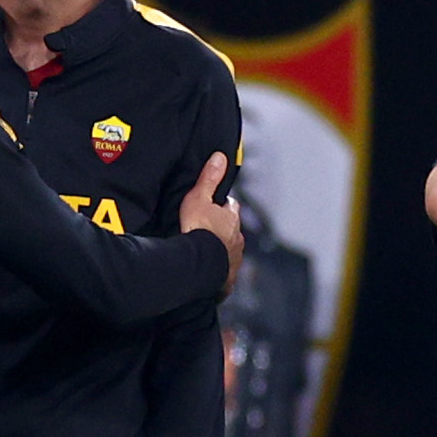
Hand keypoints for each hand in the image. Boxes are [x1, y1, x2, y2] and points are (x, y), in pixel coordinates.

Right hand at [179, 153, 243, 293]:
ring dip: (220, 251)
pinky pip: (223, 274)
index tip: (215, 204)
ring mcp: (234, 260)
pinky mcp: (227, 279)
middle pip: (231, 231)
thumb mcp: (199, 198)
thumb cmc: (198, 229)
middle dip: (223, 230)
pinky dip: (217, 272)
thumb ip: (209, 179)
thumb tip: (220, 157)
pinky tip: (207, 274)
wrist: (199, 265)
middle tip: (207, 230)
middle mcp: (237, 240)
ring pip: (229, 252)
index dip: (223, 205)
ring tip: (205, 252)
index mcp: (232, 220)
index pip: (231, 207)